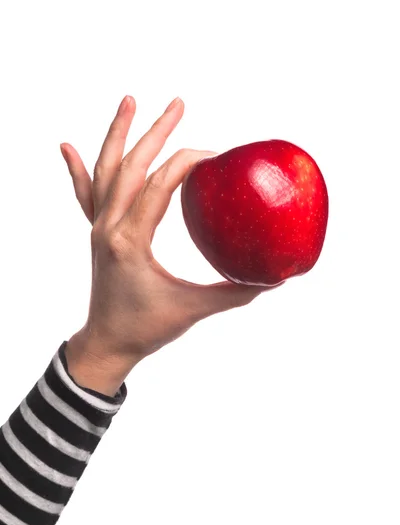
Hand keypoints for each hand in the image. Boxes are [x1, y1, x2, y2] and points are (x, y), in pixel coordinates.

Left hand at [60, 95, 280, 372]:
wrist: (106, 344)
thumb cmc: (145, 329)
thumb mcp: (192, 310)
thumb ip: (234, 293)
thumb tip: (273, 278)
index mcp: (130, 241)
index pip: (159, 185)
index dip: (187, 162)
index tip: (215, 156)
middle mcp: (109, 228)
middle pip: (131, 166)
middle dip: (156, 132)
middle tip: (178, 103)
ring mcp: (99, 228)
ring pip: (105, 171)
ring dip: (117, 134)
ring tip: (130, 101)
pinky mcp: (98, 233)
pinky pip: (85, 195)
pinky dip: (77, 169)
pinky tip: (67, 146)